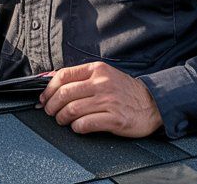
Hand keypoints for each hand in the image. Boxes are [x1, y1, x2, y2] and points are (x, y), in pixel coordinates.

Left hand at [38, 61, 162, 136]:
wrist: (152, 103)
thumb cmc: (124, 90)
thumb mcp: (104, 75)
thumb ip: (82, 77)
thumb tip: (52, 80)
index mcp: (96, 69)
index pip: (64, 75)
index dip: (49, 88)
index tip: (44, 97)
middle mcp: (101, 83)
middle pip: (65, 93)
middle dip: (52, 105)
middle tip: (50, 111)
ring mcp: (108, 101)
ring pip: (72, 109)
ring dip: (62, 117)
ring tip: (62, 120)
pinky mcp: (114, 119)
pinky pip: (86, 123)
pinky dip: (76, 127)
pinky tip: (76, 127)